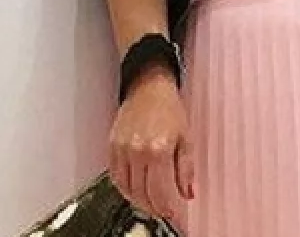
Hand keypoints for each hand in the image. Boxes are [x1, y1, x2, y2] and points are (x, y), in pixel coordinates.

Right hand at [109, 67, 194, 222]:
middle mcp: (137, 151)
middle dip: (153, 207)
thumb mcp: (186, 139)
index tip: (171, 213)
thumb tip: (188, 193)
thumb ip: (186, 169)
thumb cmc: (169, 109)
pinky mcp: (112, 146)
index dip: (165, 208)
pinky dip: (124, 188)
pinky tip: (134, 189)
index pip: (159, 192)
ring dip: (137, 201)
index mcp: (158, 150)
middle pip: (141, 194)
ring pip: (126, 188)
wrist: (148, 87)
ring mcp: (122, 149)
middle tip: (161, 211)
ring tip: (149, 203)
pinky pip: (115, 176)